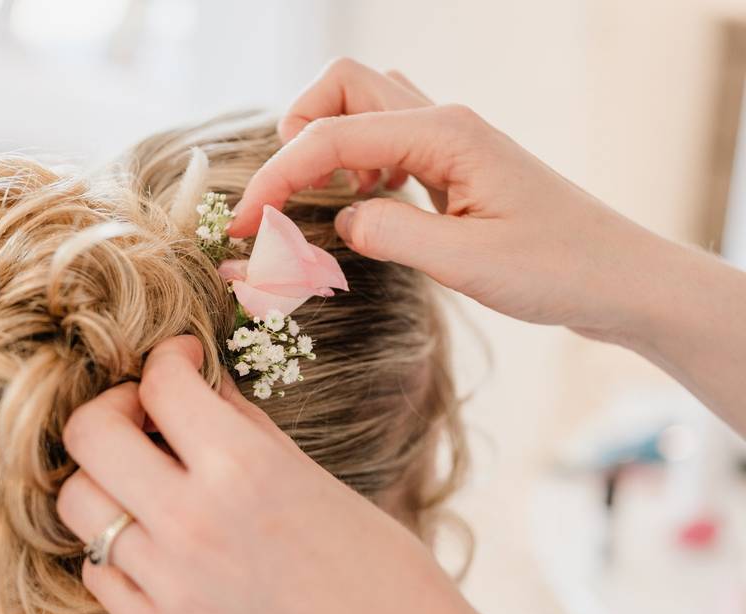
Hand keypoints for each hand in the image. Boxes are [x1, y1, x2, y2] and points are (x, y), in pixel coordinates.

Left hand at [57, 336, 502, 613]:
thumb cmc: (377, 565)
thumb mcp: (310, 475)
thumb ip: (241, 425)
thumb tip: (199, 386)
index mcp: (243, 469)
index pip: (162, 385)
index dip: (168, 357)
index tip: (181, 358)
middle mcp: (192, 523)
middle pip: (90, 435)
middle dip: (112, 405)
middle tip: (144, 408)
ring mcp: (169, 584)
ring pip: (79, 503)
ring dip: (106, 476)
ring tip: (145, 476)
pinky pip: (98, 572)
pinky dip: (114, 544)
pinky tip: (152, 535)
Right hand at [230, 58, 745, 432]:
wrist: (620, 279)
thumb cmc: (559, 270)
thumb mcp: (468, 262)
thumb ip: (390, 233)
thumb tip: (337, 221)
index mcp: (444, 133)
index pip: (331, 134)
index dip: (276, 176)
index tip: (243, 225)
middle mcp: (443, 120)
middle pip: (342, 85)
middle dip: (296, 134)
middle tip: (285, 199)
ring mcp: (450, 138)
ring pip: (363, 105)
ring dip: (327, 142)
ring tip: (324, 203)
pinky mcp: (454, 162)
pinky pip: (386, 138)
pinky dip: (356, 162)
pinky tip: (367, 205)